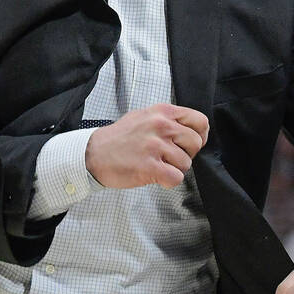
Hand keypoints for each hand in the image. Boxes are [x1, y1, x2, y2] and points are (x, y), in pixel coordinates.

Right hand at [84, 103, 208, 188]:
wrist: (93, 153)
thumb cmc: (118, 138)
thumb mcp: (144, 116)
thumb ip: (167, 120)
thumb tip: (189, 130)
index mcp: (163, 112)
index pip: (200, 121)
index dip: (200, 135)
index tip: (190, 144)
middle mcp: (161, 126)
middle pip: (195, 143)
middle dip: (186, 154)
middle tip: (170, 157)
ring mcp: (155, 146)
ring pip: (186, 163)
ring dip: (174, 169)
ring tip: (157, 165)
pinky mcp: (149, 166)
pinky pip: (176, 178)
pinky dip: (168, 181)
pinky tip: (156, 177)